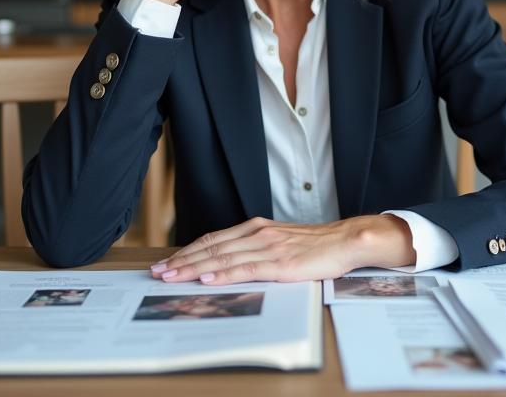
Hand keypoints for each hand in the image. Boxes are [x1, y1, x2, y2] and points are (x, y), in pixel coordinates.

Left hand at [149, 215, 416, 284]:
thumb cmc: (317, 245)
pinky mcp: (281, 264)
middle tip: (158, 271)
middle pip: (212, 247)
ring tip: (172, 277)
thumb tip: (230, 263)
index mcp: (257, 228)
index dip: (189, 250)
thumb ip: (256, 249)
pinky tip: (207, 278)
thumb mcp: (281, 242)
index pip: (214, 239)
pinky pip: (246, 269)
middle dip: (182, 260)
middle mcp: (259, 234)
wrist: (347, 240)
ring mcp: (269, 248)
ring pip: (223, 258)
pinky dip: (223, 274)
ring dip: (194, 268)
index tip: (168, 261)